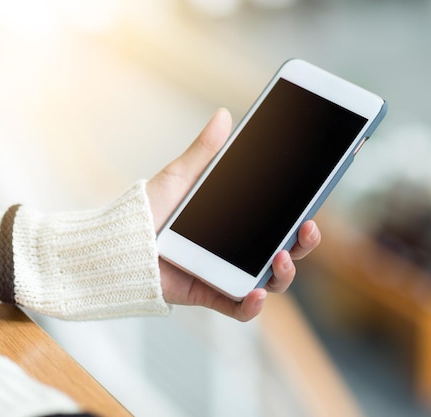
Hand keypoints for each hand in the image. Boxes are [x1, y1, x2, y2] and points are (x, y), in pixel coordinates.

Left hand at [146, 108, 320, 321]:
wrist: (116, 243)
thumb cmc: (147, 210)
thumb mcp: (181, 176)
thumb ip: (205, 150)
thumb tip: (225, 115)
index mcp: (236, 222)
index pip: (279, 221)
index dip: (301, 217)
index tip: (314, 205)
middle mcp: (236, 250)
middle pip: (284, 252)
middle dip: (303, 244)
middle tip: (306, 229)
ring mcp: (225, 274)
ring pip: (269, 282)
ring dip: (285, 273)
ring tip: (279, 258)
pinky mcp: (209, 295)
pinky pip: (237, 308)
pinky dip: (251, 307)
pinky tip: (256, 294)